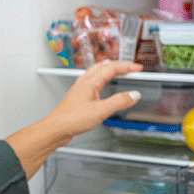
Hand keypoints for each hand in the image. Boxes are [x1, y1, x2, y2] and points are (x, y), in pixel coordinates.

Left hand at [6, 60, 142, 178]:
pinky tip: (101, 86)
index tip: (138, 68)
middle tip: (131, 68)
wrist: (56, 128)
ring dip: (108, 69)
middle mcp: (83, 83)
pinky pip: (91, 81)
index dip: (126, 67)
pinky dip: (101, 79)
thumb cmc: (71, 119)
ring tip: (118, 71)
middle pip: (103, 66)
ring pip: (95, 72)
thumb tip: (133, 95)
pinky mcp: (78, 97)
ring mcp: (79, 89)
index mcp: (89, 82)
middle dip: (118, 65)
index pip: (111, 68)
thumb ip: (119, 102)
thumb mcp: (101, 111)